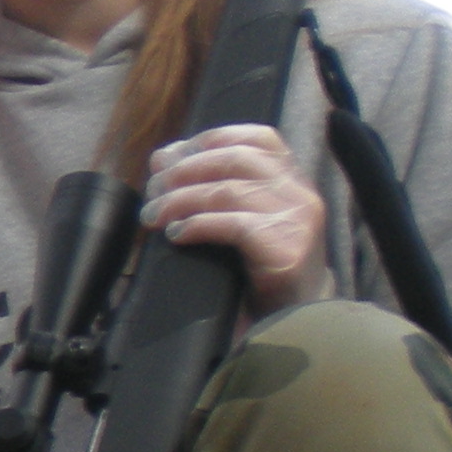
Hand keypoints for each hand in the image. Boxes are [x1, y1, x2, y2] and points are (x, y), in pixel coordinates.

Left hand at [142, 124, 332, 311]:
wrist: (297, 313)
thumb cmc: (261, 262)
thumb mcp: (241, 214)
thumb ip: (212, 183)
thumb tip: (161, 157)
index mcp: (291, 175)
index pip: (254, 138)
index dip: (207, 141)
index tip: (169, 158)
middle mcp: (298, 190)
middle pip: (234, 161)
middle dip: (184, 171)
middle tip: (152, 190)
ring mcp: (297, 217)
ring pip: (227, 192)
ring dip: (179, 201)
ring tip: (152, 216)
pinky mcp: (287, 247)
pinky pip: (233, 225)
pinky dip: (197, 225)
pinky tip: (175, 234)